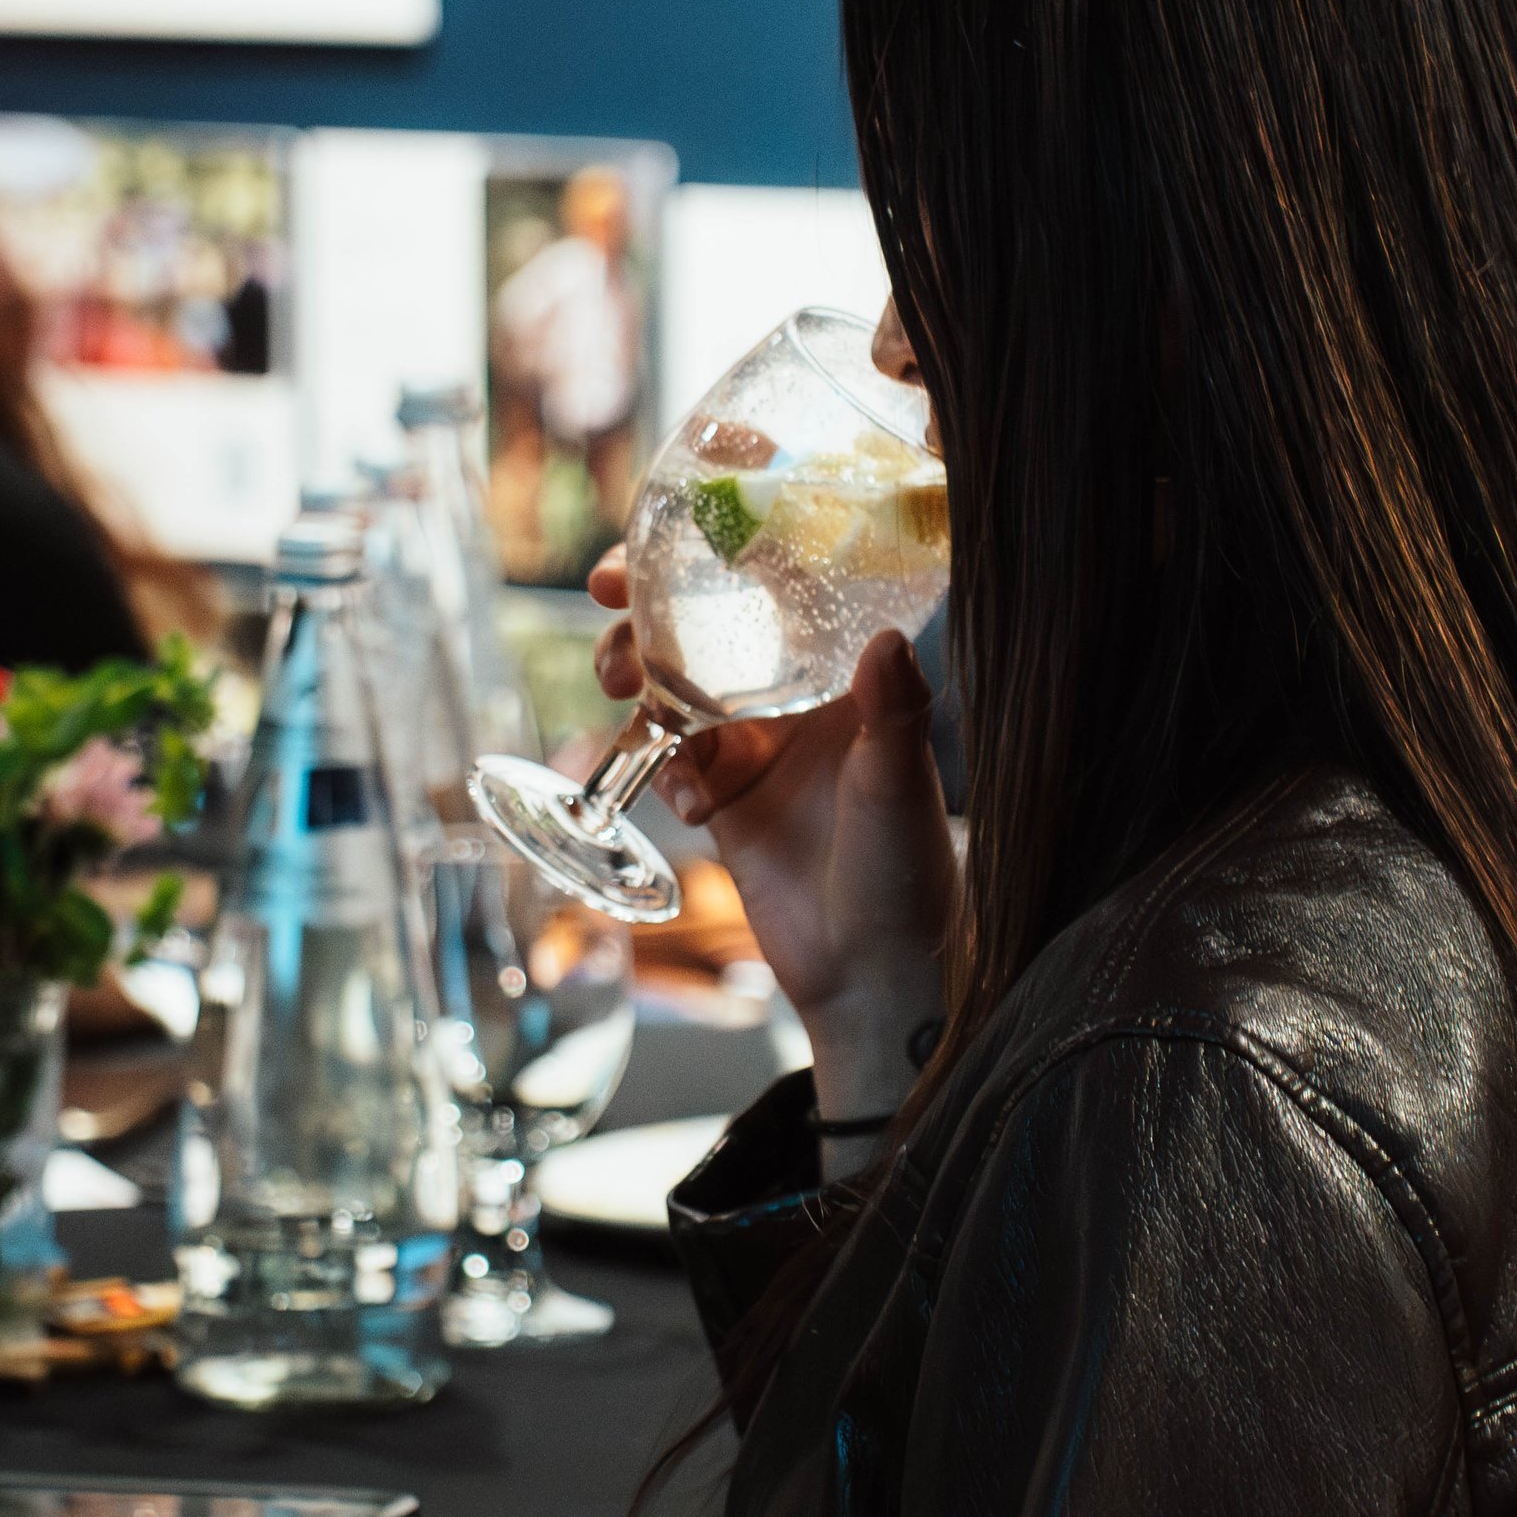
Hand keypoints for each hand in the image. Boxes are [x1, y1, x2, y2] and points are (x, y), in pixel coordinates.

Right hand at [590, 553, 953, 1123]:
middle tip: (608, 600)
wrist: (874, 972)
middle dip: (651, 612)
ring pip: (674, 692)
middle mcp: (792, 704)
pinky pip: (672, 766)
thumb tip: (888, 638)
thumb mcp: (900, 785)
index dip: (717, 561)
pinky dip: (667, 774)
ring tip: (625, 694)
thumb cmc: (908, 872)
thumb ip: (893, 713)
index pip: (773, 595)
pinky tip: (693, 805)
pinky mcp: (723, 804)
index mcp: (841, 678)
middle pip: (705, 633)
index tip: (669, 544)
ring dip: (640, 683)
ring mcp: (754, 752)